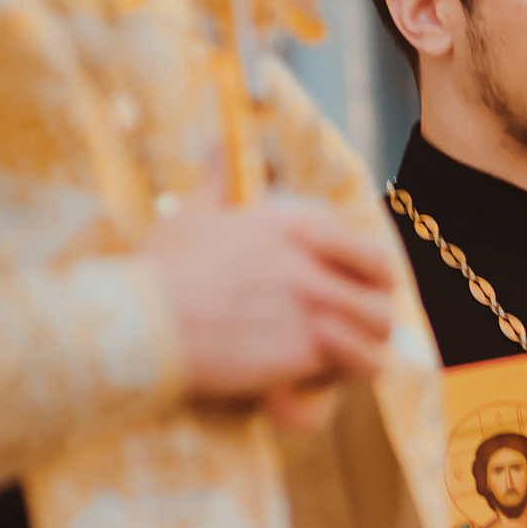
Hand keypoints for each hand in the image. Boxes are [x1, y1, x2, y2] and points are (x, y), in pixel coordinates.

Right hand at [148, 192, 394, 422]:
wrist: (144, 322)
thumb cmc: (163, 269)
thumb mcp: (191, 211)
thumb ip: (217, 177)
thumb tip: (217, 140)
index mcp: (296, 227)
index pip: (367, 250)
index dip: (365, 274)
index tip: (349, 288)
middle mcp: (315, 265)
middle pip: (382, 294)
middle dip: (371, 314)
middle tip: (352, 331)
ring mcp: (317, 309)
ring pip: (379, 332)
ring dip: (365, 349)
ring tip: (339, 362)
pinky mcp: (308, 352)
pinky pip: (351, 371)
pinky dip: (338, 381)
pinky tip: (310, 387)